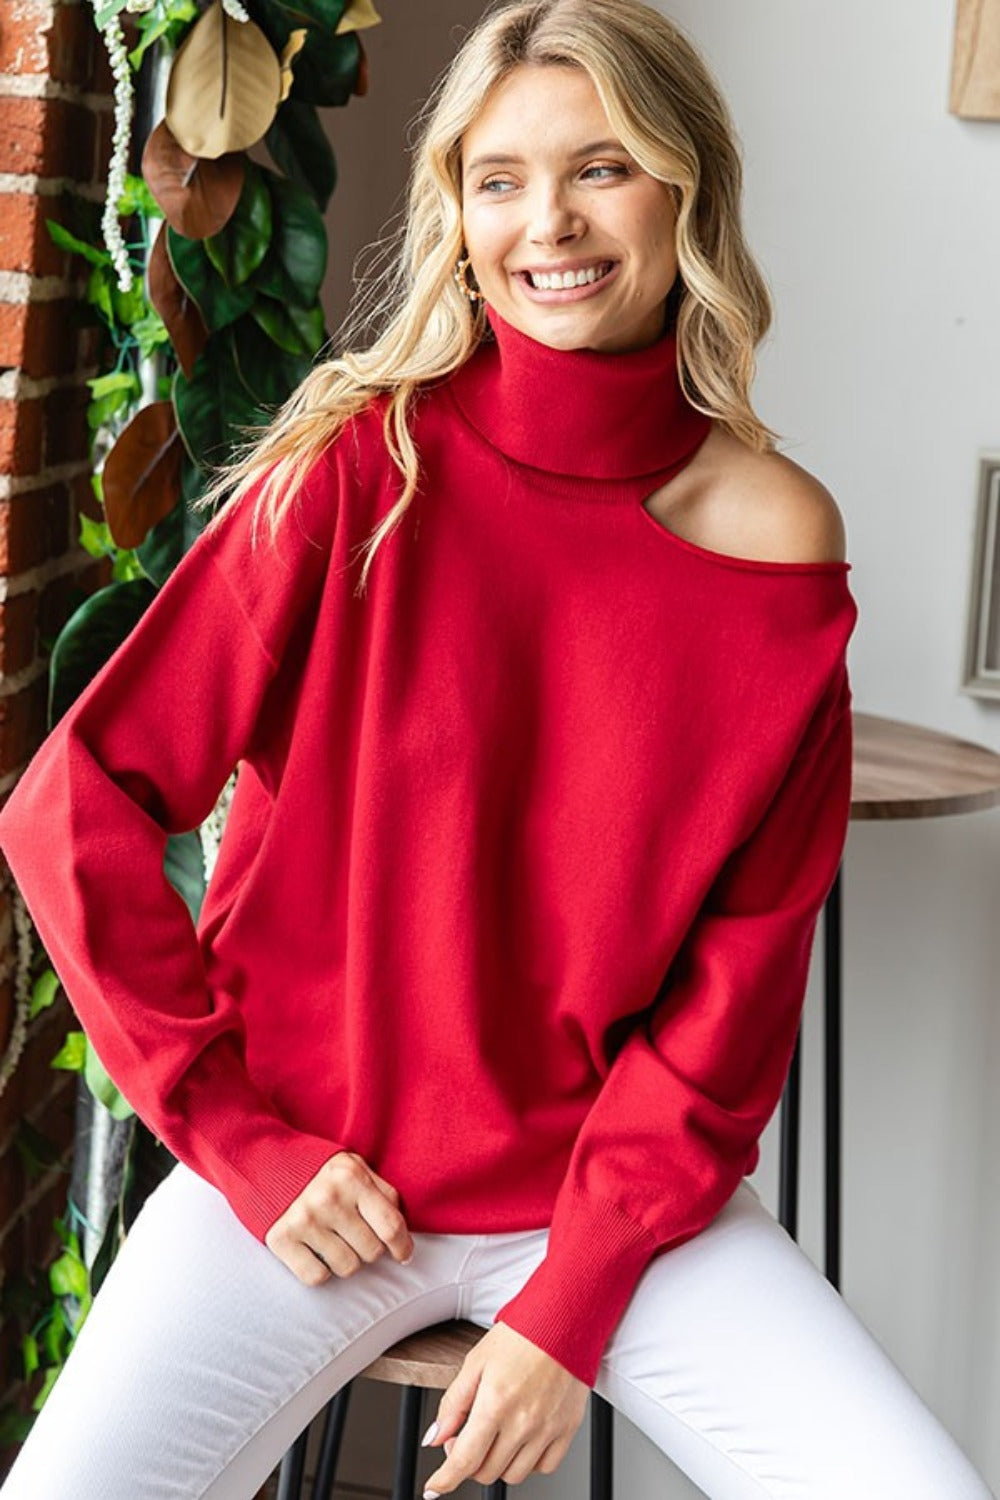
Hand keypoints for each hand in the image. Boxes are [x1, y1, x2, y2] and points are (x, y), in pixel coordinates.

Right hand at [264, 1151, 413, 1282]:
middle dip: (369, 1248)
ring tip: (333, 1240)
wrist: (262, 1159)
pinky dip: (320, 1270)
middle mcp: (329, 1199)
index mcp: (352, 1177)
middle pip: (371, 1251)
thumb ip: (381, 1192)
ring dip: (345, 1260)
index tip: (403, 1255)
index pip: (391, 1225)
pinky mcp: (281, 1238)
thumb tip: (403, 1235)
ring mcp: (304, 1220)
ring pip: (347, 1268)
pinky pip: (317, 1277)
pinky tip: (313, 1250)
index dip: (403, 1246)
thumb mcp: (354, 1166)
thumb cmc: (317, 1168)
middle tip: (354, 1235)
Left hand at [420, 1322, 588, 1493]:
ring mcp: (548, 1428)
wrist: (565, 1318)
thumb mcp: (476, 1361)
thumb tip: (435, 1437)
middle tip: (466, 1436)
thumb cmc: (521, 1334)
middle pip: (486, 1472)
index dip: (444, 1480)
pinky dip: (528, 1460)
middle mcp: (523, 1422)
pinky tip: (522, 1436)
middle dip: (469, 1461)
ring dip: (497, 1462)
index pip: (465, 1460)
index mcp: (496, 1403)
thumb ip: (453, 1403)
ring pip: (513, 1474)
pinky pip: (544, 1466)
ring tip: (496, 1433)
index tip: (434, 1488)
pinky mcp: (568, 1429)